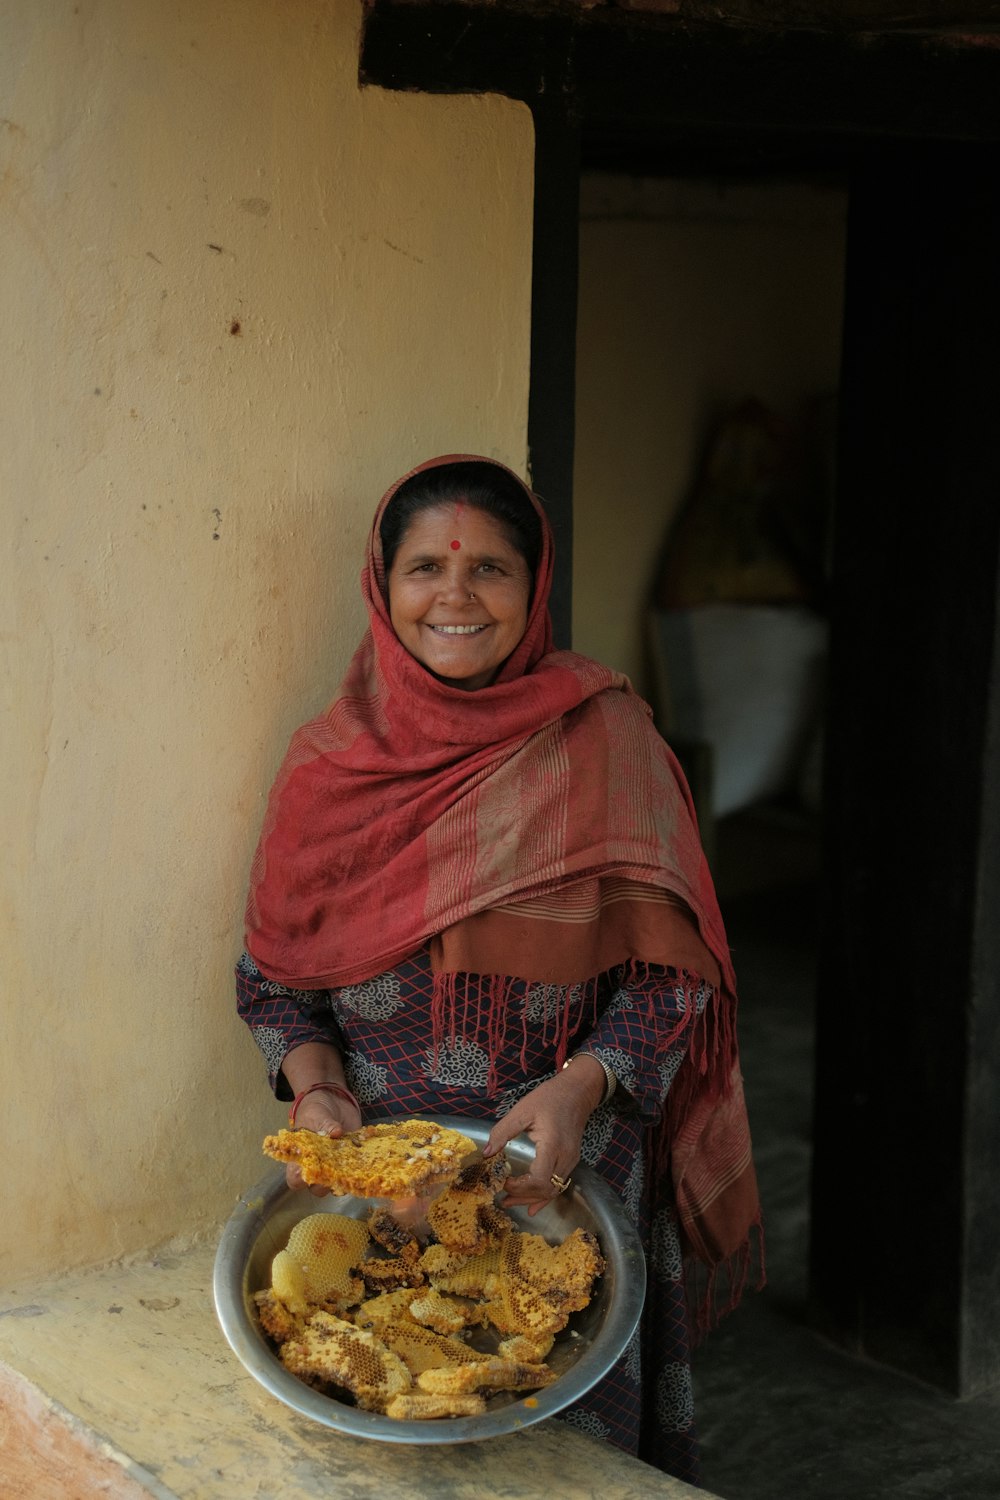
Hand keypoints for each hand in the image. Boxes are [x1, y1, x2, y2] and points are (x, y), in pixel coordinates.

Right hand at [284, 1089, 361, 1197]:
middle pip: (319, 1188)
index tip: (312, 1170)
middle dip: (328, 1182)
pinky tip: (367, 1155)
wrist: (333, 1102)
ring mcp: (336, 1166)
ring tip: (354, 1162)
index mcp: (301, 1159)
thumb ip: (324, 1123)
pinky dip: (362, 1167)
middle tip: (338, 1168)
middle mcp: (317, 1167)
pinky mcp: (352, 1161)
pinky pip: (356, 1172)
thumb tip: (335, 1132)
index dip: (302, 1180)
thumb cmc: (316, 1111)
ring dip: (347, 1177)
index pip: (296, 1179)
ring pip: (339, 1184)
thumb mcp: (317, 1114)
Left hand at [483, 1056, 604, 1216]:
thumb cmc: (550, 1098)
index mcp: (552, 1144)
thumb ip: (502, 1132)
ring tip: (510, 1201)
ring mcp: (571, 1160)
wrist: (577, 1091)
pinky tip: (533, 1206)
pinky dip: (544, 1196)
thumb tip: (486, 1154)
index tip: (503, 1180)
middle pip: (545, 1189)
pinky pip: (558, 1184)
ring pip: (552, 1190)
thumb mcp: (522, 1110)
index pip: (539, 1178)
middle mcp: (565, 1157)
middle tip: (502, 1196)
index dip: (520, 1186)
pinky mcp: (571, 1160)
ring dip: (531, 1198)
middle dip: (523, 1196)